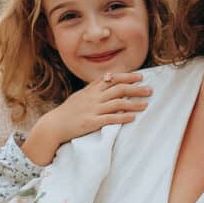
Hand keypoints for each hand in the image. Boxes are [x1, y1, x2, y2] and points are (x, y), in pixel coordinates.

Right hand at [24, 74, 150, 160]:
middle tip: (150, 90)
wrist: (53, 125)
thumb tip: (107, 78)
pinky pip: (110, 119)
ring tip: (146, 104)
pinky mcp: (91, 122)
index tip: (140, 76)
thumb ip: (93, 88)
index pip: (112, 79)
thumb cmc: (67, 112)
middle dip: (136, 88)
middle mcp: (93, 98)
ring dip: (133, 103)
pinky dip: (123, 117)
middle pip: (118, 89)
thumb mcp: (80, 95)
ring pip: (117, 103)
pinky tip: (133, 117)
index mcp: (90, 90)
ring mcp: (93, 110)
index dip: (127, 76)